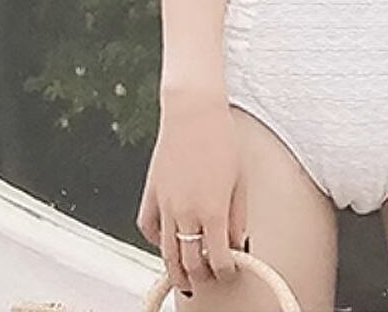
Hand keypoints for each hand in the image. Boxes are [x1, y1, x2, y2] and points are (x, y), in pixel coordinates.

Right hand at [135, 95, 247, 293]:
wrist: (194, 111)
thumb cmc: (220, 138)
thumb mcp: (239, 180)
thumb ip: (238, 217)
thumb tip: (238, 242)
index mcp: (213, 210)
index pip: (218, 259)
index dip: (226, 271)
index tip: (231, 270)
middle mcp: (187, 212)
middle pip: (190, 263)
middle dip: (202, 276)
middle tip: (209, 276)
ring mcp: (165, 204)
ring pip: (166, 252)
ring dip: (176, 270)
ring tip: (185, 277)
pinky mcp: (151, 192)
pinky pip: (148, 227)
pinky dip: (156, 240)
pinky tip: (166, 241)